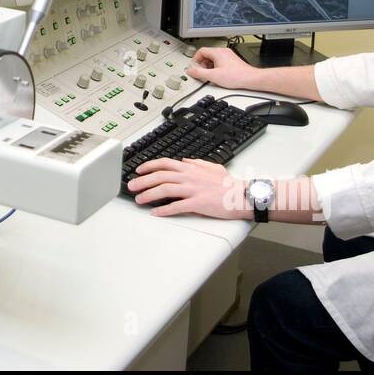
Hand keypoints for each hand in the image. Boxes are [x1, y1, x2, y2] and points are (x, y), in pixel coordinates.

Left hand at [126, 158, 249, 218]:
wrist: (242, 195)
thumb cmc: (228, 184)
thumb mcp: (212, 166)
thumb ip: (196, 163)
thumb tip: (184, 161)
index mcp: (191, 168)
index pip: (164, 163)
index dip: (149, 166)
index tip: (138, 170)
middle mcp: (189, 177)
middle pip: (160, 176)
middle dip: (143, 181)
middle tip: (131, 186)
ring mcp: (193, 190)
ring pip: (165, 190)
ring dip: (149, 195)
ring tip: (139, 200)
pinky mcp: (198, 203)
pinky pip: (177, 206)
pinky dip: (164, 210)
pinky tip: (155, 213)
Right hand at [188, 46, 258, 89]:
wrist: (250, 79)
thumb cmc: (236, 76)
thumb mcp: (213, 76)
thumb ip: (199, 73)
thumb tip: (190, 70)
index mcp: (217, 52)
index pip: (201, 51)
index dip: (196, 60)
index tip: (195, 67)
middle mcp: (223, 51)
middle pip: (207, 55)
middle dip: (203, 65)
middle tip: (203, 73)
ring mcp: (228, 55)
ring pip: (213, 58)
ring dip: (209, 67)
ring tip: (212, 76)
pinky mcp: (232, 61)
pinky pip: (220, 61)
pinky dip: (216, 67)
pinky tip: (219, 76)